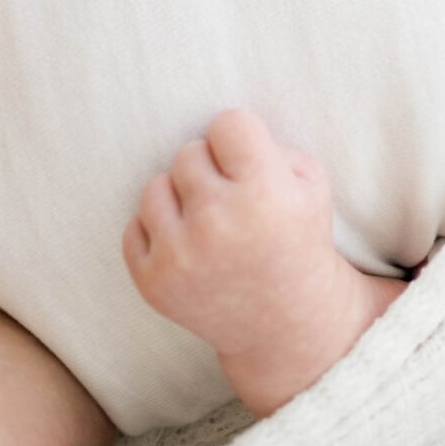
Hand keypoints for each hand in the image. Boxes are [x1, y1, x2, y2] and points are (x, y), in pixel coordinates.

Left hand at [122, 109, 404, 410]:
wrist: (285, 321)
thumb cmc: (297, 237)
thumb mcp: (311, 181)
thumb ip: (269, 144)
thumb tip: (217, 133)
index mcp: (264, 192)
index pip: (226, 123)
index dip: (238, 139)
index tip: (248, 163)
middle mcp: (218, 222)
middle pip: (187, 152)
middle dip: (210, 169)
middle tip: (231, 198)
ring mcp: (180, 256)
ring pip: (154, 186)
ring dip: (179, 198)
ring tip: (206, 220)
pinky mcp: (152, 283)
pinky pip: (133, 227)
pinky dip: (156, 232)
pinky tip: (187, 246)